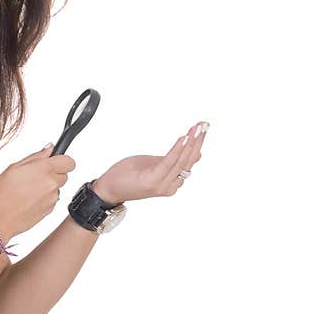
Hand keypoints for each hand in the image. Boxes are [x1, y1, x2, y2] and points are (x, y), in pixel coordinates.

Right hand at [0, 144, 75, 238]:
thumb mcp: (13, 167)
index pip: (69, 161)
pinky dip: (44, 198)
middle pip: (64, 175)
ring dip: (48, 187)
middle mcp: (51, 184)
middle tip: (35, 176)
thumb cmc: (0, 195)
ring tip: (28, 190)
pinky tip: (28, 200)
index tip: (54, 161)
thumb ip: (35, 157)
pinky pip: (52, 200)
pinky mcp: (50, 210)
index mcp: (44, 169)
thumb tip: (48, 149)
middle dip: (53, 173)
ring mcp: (52, 198)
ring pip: (57, 188)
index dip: (62, 160)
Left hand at [93, 121, 209, 202]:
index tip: (204, 127)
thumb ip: (175, 159)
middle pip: (189, 160)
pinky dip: (177, 149)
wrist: (109, 189)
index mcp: (173, 181)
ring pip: (181, 160)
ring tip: (197, 128)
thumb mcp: (155, 164)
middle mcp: (171, 185)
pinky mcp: (152, 180)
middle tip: (204, 124)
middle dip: (198, 140)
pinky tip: (183, 138)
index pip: (190, 160)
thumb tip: (196, 153)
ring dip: (191, 142)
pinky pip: (168, 162)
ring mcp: (162, 184)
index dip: (198, 142)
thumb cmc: (129, 176)